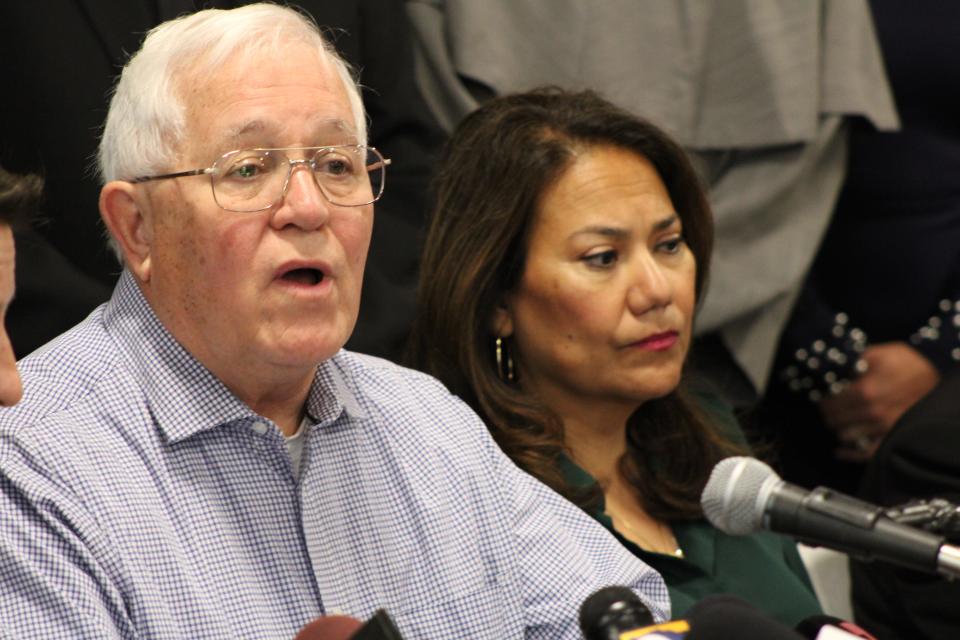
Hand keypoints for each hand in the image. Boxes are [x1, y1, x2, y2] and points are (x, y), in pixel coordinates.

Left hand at [819, 341, 939, 461]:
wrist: (937, 373)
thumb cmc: (907, 362)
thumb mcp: (876, 354)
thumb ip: (850, 362)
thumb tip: (830, 368)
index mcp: (864, 391)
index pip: (829, 403)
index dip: (822, 400)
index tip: (822, 398)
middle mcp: (872, 413)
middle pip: (834, 420)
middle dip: (828, 413)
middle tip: (828, 408)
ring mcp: (883, 428)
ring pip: (845, 436)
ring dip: (839, 428)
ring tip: (839, 421)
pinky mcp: (892, 436)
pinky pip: (866, 453)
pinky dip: (851, 454)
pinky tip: (839, 452)